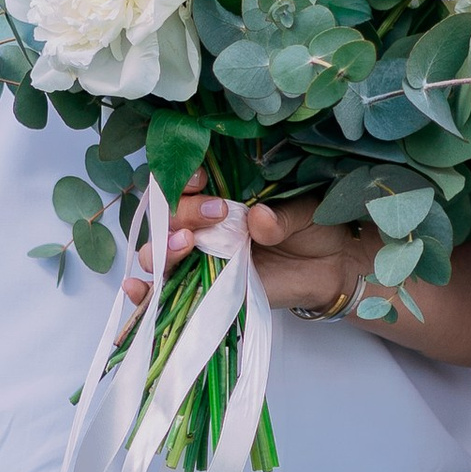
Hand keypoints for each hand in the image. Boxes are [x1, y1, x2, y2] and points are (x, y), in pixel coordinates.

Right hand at [146, 188, 371, 318]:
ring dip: (164, 248)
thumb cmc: (315, 230)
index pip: (183, 184)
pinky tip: (138, 288)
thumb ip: (280, 215)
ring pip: (161, 253)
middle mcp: (205, 228)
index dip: (182, 179)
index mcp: (221, 198)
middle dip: (183, 212)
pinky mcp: (207, 292)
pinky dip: (147, 293)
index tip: (202, 178)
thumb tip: (258, 218)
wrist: (333, 268)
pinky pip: (169, 293)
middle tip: (217, 212)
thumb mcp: (303, 212)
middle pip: (168, 218)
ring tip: (186, 244)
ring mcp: (203, 260)